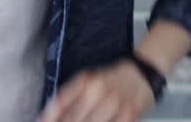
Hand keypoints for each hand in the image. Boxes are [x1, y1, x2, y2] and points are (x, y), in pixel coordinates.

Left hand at [38, 60, 154, 121]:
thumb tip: (48, 113)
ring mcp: (114, 105)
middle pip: (73, 118)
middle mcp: (99, 92)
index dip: (48, 117)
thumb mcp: (87, 79)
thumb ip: (68, 95)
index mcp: (85, 81)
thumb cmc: (112, 78)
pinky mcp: (128, 116)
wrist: (142, 73)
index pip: (60, 103)